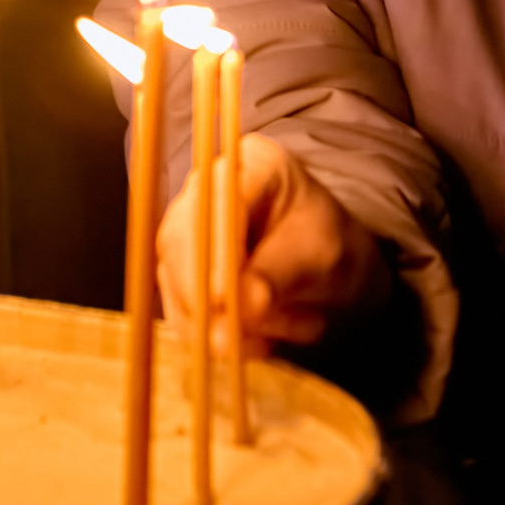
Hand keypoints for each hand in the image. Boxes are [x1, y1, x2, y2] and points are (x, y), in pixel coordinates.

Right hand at [156, 133, 391, 357]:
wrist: (326, 266)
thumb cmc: (327, 245)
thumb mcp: (321, 255)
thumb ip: (282, 275)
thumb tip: (244, 307)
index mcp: (253, 163)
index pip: (222, 203)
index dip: (216, 250)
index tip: (219, 297)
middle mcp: (207, 190)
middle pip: (180, 240)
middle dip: (207, 297)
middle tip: (242, 338)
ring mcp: (186, 230)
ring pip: (176, 282)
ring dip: (223, 325)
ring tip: (279, 335)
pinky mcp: (178, 273)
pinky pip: (183, 314)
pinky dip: (219, 339)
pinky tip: (263, 341)